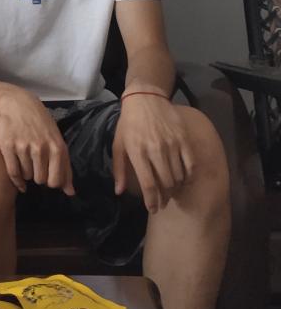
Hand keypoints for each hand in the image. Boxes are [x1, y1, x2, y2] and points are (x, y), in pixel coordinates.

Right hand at [0, 88, 73, 195]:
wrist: (17, 104)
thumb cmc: (41, 123)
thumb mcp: (57, 141)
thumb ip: (65, 167)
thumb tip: (70, 193)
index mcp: (57, 148)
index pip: (56, 181)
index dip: (52, 182)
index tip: (49, 175)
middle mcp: (41, 148)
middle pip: (40, 180)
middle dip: (39, 177)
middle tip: (36, 166)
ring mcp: (24, 147)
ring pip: (27, 176)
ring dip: (27, 173)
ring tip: (27, 161)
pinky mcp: (8, 146)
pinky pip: (13, 172)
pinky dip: (16, 180)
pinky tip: (19, 180)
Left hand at [113, 91, 191, 212]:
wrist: (145, 98)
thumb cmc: (129, 123)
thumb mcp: (118, 144)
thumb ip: (119, 169)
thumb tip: (119, 192)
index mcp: (137, 151)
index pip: (148, 184)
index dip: (152, 201)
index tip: (153, 209)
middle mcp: (155, 149)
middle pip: (166, 183)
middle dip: (165, 197)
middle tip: (163, 202)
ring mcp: (172, 144)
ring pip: (179, 176)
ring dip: (176, 188)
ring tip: (171, 191)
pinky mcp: (184, 139)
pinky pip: (190, 165)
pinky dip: (188, 176)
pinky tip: (183, 179)